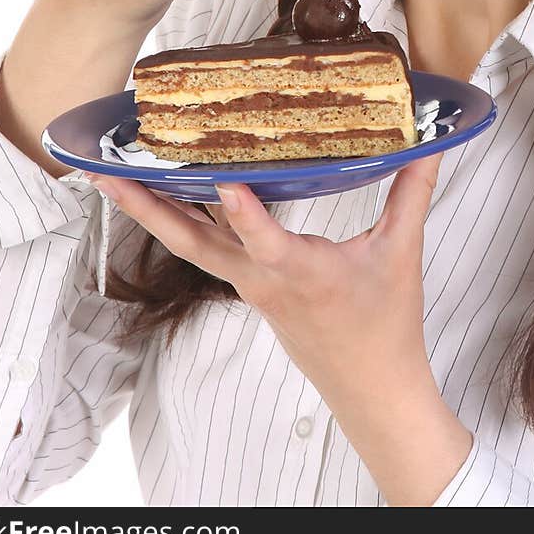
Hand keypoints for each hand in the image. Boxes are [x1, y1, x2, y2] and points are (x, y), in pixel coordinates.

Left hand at [87, 153, 474, 503]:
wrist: (373, 392)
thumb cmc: (386, 327)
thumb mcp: (402, 253)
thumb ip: (412, 191)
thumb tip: (428, 141)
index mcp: (299, 272)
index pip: (263, 238)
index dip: (241, 209)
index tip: (220, 177)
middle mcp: (262, 280)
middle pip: (191, 243)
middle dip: (145, 209)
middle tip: (105, 176)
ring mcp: (250, 288)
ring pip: (192, 247)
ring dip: (153, 214)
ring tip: (115, 181)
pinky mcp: (252, 292)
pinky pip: (210, 253)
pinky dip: (187, 223)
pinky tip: (175, 197)